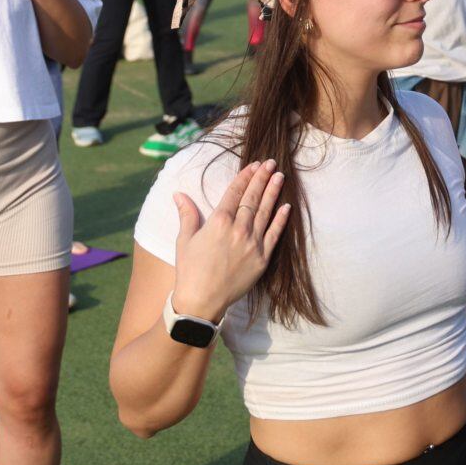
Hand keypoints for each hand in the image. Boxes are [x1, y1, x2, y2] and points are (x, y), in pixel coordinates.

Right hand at [169, 159, 291, 319]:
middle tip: (270, 163)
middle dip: (262, 179)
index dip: (245, 177)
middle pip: (253, 198)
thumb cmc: (189, 270)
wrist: (201, 301)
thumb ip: (187, 215)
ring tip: (279, 176)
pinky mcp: (262, 259)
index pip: (235, 193)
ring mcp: (252, 244)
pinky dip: (281, 220)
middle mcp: (238, 229)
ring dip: (273, 193)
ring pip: (265, 212)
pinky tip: (286, 206)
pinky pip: (274, 235)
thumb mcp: (184, 240)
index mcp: (218, 222)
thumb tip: (179, 194)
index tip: (253, 165)